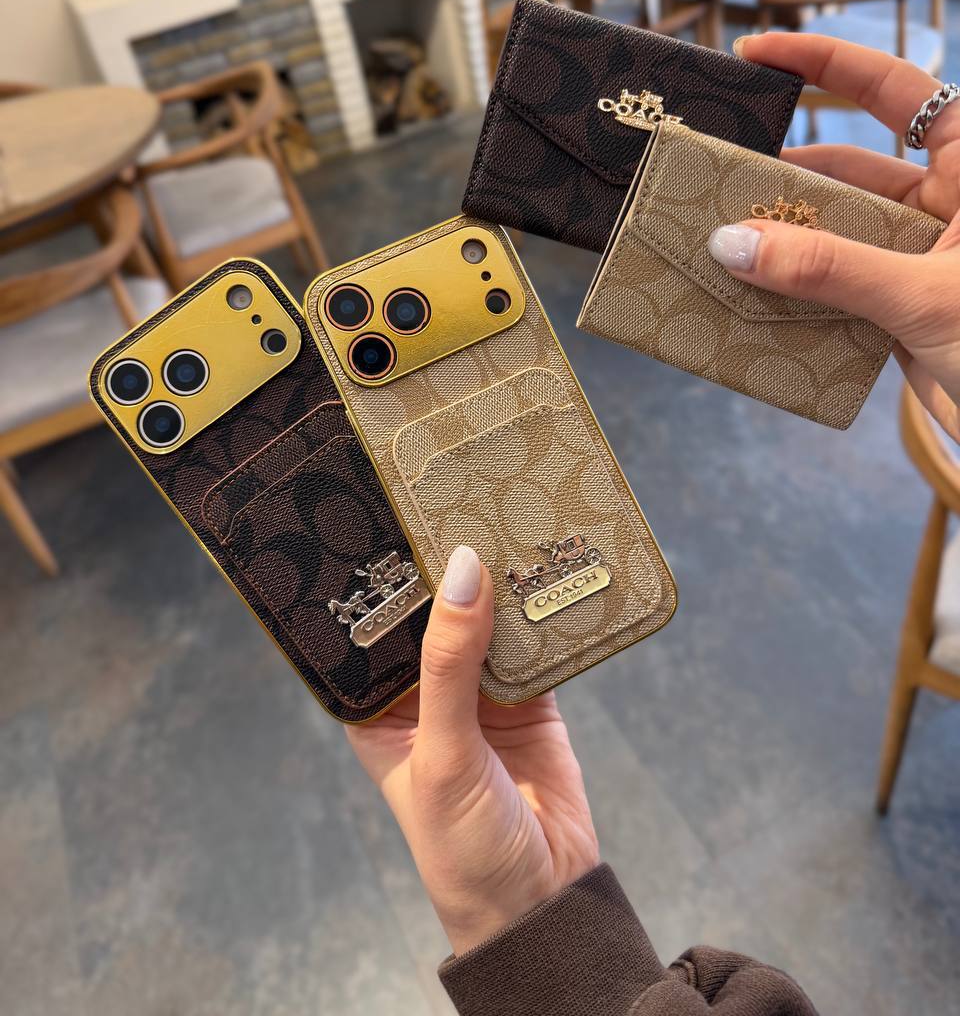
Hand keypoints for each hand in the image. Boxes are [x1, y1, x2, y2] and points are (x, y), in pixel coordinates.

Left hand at [345, 546, 598, 954]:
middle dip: (446, 572)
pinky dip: (542, 611)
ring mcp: (479, 694)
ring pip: (483, 621)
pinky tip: (548, 567)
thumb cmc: (462, 848)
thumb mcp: (444, 753)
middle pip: (433, 617)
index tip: (390, 514)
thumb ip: (450, 663)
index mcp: (379, 709)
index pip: (371, 629)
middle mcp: (425, 694)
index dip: (378, 579)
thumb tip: (462, 571)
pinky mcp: (530, 698)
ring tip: (504, 515)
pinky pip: (533, 641)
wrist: (544, 905)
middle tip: (456, 495)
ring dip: (496, 583)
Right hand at [706, 32, 959, 439]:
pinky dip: (794, 291)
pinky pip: (835, 286)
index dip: (824, 63)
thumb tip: (733, 243)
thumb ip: (829, 269)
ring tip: (717, 239)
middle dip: (782, 169)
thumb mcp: (927, 297)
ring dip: (781, 240)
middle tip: (713, 171)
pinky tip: (748, 294)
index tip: (755, 51)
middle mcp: (945, 203)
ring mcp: (919, 257)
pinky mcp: (900, 308)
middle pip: (848, 165)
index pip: (895, 90)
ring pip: (835, 231)